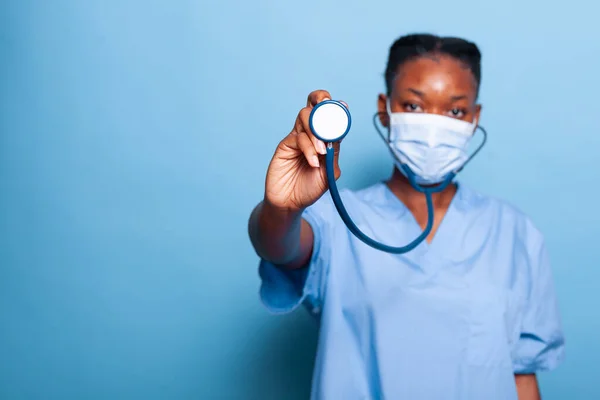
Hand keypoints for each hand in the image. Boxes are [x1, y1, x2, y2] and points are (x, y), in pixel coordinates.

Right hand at [264, 90, 343, 211]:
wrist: (290, 203)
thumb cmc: (310, 188)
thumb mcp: (329, 172)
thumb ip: (333, 153)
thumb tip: (337, 134)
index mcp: (323, 138)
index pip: (329, 116)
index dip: (336, 107)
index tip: (343, 105)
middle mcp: (310, 134)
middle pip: (313, 106)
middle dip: (321, 100)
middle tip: (327, 104)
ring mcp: (296, 138)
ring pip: (305, 116)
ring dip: (316, 130)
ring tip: (321, 151)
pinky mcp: (285, 145)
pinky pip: (298, 137)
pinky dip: (308, 148)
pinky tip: (313, 162)